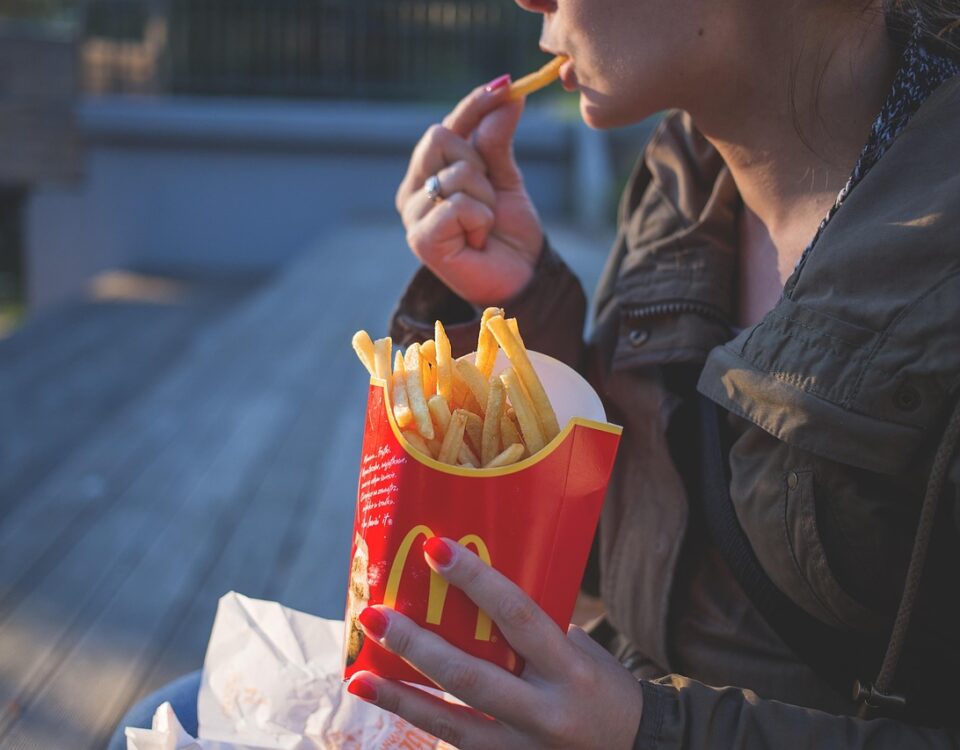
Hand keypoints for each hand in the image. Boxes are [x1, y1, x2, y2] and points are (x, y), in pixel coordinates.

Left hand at [348, 538, 643, 748]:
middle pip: (470, 677)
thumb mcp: (579, 649)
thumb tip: (474, 588)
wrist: (633, 748)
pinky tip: (388, 702)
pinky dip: (420, 723)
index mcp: (569, 669)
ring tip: (358, 677)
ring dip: (399, 698)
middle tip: (374, 616)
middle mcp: (545, 712)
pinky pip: (457, 745)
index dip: (477, 581)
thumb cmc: (600, 685)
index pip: (518, 616)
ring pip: (451, 725)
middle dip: (416, 646)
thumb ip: (532, 626)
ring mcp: (524, 748)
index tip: (436, 548)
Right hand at [395, 79, 544, 306]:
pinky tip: (478, 241)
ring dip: (485, 199)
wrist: (520, 279)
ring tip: (484, 226)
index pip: (445, 126)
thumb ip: (497, 140)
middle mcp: (413, 192)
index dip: (473, 104)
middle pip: (439, 137)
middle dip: (479, 163)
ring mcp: (412, 216)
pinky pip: (458, 204)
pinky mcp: (421, 240)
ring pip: (455, 172)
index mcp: (428, 174)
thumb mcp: (506, 179)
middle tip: (489, 199)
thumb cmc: (508, 234)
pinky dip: (480, 219)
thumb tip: (507, 94)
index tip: (506, 84)